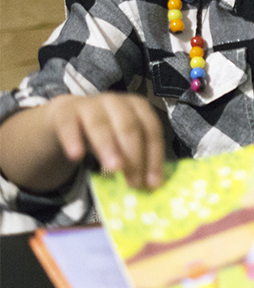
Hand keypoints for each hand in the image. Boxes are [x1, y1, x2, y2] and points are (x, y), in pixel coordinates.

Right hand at [48, 93, 165, 189]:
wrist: (68, 117)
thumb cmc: (106, 131)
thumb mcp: (123, 141)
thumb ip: (135, 158)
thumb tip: (148, 185)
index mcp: (138, 106)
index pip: (151, 130)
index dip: (154, 157)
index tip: (152, 183)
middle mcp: (117, 102)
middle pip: (129, 127)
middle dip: (134, 156)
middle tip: (134, 182)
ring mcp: (91, 104)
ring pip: (100, 124)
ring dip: (109, 147)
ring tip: (114, 168)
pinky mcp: (66, 112)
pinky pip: (69, 125)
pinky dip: (73, 140)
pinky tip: (77, 156)